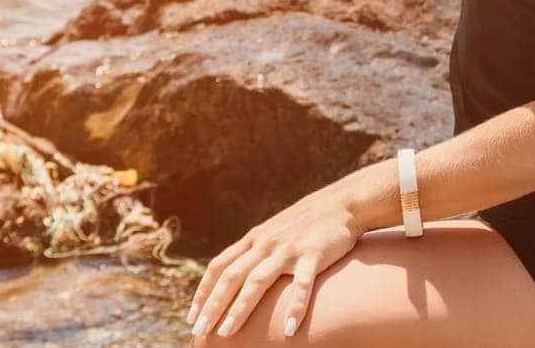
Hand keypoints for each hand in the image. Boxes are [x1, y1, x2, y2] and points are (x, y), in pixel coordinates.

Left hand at [187, 192, 362, 340]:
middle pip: (232, 276)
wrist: (342, 203)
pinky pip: (302, 284)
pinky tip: (289, 330)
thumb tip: (238, 276)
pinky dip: (295, 307)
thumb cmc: (308, 222)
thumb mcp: (276, 232)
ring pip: (257, 280)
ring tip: (227, 332)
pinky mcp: (313, 254)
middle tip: (200, 331)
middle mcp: (266, 244)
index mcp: (255, 239)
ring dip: (240, 308)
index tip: (192, 316)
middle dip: (213, 305)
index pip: (220, 265)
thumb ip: (257, 251)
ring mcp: (288, 249)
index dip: (203, 291)